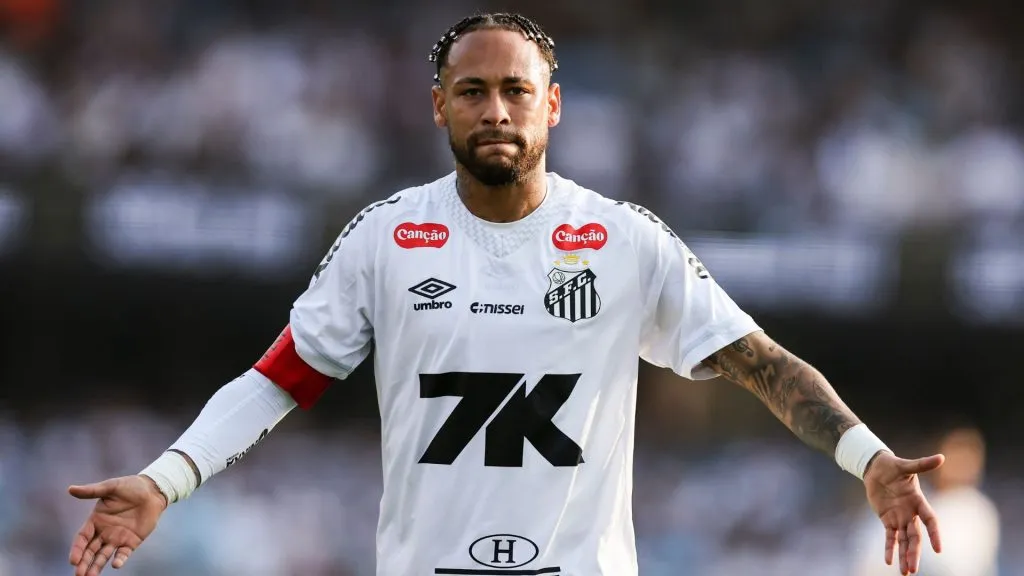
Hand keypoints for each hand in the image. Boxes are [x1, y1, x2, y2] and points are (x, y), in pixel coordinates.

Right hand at [68, 475, 167, 575]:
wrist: (153, 490)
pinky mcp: (132, 542)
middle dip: (84, 563)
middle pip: (90, 550)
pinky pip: (124, 553)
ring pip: (103, 555)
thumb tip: (70, 489)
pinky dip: (119, 559)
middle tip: (78, 575)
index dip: (77, 549)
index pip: (82, 538)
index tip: (73, 560)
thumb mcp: (111, 487)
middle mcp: (104, 532)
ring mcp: (117, 538)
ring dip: (97, 566)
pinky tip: (116, 564)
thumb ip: (92, 491)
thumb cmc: (130, 486)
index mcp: (96, 520)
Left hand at [863, 451, 943, 574]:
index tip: (939, 549)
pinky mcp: (887, 520)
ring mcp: (900, 518)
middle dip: (914, 552)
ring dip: (905, 555)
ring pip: (904, 541)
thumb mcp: (906, 465)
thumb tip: (941, 457)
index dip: (934, 534)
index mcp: (919, 501)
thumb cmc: (893, 465)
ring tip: (906, 572)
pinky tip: (889, 561)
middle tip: (914, 568)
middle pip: (915, 537)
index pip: (930, 520)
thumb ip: (922, 464)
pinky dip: (889, 548)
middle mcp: (911, 513)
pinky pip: (889, 537)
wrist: (877, 468)